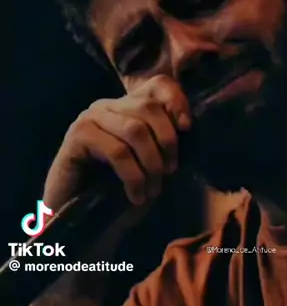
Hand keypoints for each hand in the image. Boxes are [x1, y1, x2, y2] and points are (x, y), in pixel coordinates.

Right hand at [43, 76, 191, 216]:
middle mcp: (107, 106)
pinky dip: (133, 177)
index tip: (188, 129)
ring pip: (136, 130)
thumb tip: (190, 126)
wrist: (81, 220)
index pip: (158, 85)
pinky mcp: (77, 138)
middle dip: (167, 143)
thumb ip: (166, 143)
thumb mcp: (151, 165)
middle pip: (150, 107)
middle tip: (169, 173)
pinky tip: (136, 195)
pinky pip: (117, 151)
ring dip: (151, 164)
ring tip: (152, 190)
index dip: (177, 101)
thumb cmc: (118, 193)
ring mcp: (90, 119)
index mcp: (127, 107)